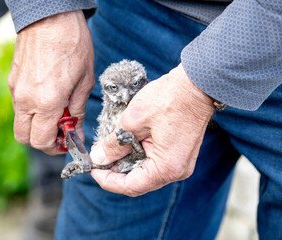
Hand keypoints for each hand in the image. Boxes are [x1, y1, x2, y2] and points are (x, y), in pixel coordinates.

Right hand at [8, 10, 94, 154]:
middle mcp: (25, 99)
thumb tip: (76, 134)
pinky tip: (48, 97)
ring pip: (20, 121)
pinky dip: (32, 110)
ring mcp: (16, 89)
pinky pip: (19, 105)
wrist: (50, 15)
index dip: (55, 147)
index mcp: (45, 102)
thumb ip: (77, 112)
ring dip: (37, 125)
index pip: (41, 141)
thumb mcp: (84, 81)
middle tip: (60, 133)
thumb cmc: (72, 44)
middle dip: (42, 141)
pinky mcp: (13, 80)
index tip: (68, 142)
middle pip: (24, 137)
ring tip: (57, 112)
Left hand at [90, 64, 213, 196]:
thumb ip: (114, 144)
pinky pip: (155, 163)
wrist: (195, 84)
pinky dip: (138, 157)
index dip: (108, 180)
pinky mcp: (179, 154)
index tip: (93, 169)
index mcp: (166, 167)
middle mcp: (176, 171)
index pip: (131, 186)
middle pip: (139, 182)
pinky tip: (127, 146)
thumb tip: (98, 157)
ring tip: (110, 151)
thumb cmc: (168, 99)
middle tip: (99, 159)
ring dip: (127, 164)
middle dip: (116, 172)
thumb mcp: (133, 121)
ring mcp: (180, 163)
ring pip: (146, 173)